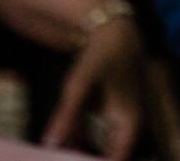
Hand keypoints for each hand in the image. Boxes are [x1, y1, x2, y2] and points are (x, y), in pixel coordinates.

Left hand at [41, 13, 144, 156]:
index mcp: (128, 125)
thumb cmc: (101, 58)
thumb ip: (67, 116)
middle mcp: (129, 127)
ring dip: (82, 152)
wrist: (116, 32)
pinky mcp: (112, 116)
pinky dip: (81, 142)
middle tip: (58, 159)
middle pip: (109, 157)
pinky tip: (63, 143)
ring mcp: (121, 122)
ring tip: (58, 155)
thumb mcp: (80, 85)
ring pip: (101, 149)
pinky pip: (97, 138)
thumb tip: (50, 145)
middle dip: (85, 158)